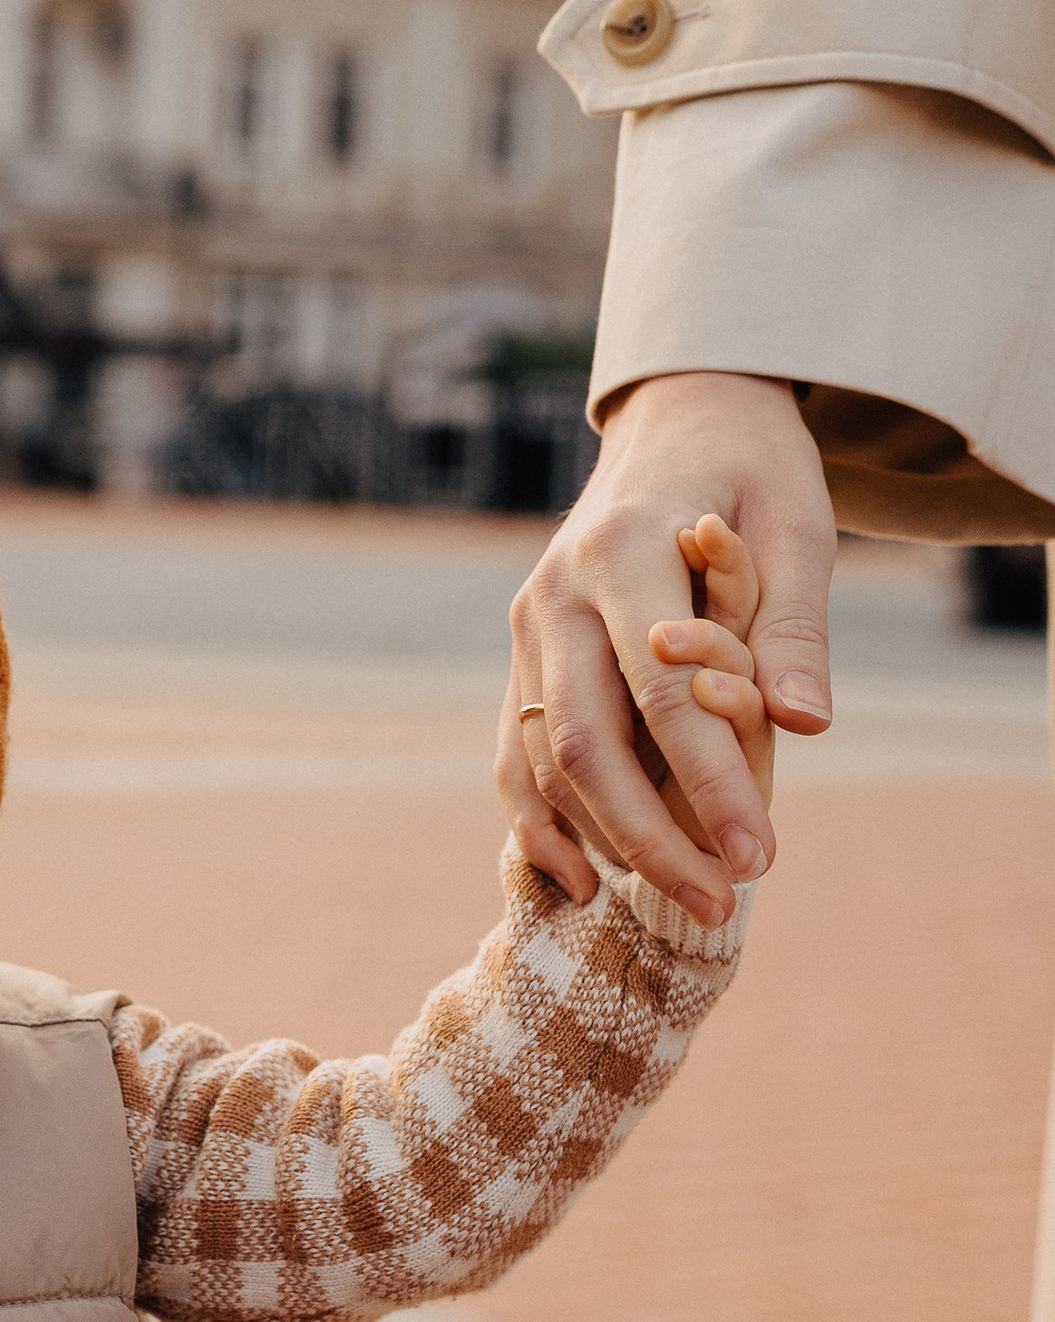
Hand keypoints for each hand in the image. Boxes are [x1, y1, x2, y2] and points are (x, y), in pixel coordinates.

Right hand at [499, 371, 833, 925]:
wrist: (678, 420)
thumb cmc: (752, 470)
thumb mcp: (799, 527)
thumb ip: (793, 627)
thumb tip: (806, 726)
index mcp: (624, 548)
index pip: (663, 689)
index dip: (710, 781)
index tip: (760, 855)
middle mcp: (557, 591)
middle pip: (587, 740)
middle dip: (652, 836)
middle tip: (724, 901)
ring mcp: (528, 625)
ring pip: (545, 758)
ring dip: (607, 840)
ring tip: (685, 900)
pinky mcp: (522, 654)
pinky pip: (516, 754)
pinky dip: (541, 822)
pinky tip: (585, 880)